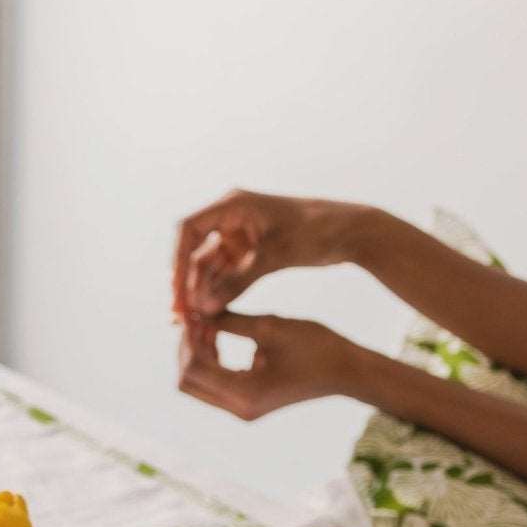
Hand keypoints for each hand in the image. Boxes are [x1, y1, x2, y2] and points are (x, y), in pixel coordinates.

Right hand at [172, 190, 366, 318]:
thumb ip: (238, 281)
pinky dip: (218, 292)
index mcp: (234, 204)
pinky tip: (210, 314)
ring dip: (200, 291)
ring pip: (207, 265)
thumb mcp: (275, 257)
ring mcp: (238, 234)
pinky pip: (224, 272)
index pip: (188, 229)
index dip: (177, 260)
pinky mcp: (248, 250)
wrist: (350, 232)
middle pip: (193, 250)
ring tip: (192, 321)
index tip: (176, 291)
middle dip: (185, 283)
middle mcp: (230, 216)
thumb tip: (204, 308)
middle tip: (179, 315)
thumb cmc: (316, 233)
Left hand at [177, 313, 362, 420]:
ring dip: (197, 352)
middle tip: (197, 317)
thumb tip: (197, 310)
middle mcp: (239, 409)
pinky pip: (214, 383)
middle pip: (187, 382)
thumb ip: (231, 320)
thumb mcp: (271, 326)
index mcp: (245, 394)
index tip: (195, 311)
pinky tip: (219, 333)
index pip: (193, 368)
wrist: (348, 372)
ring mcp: (243, 409)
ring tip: (209, 321)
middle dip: (186, 347)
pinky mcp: (248, 402)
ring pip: (197, 383)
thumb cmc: (317, 347)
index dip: (187, 338)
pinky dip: (210, 359)